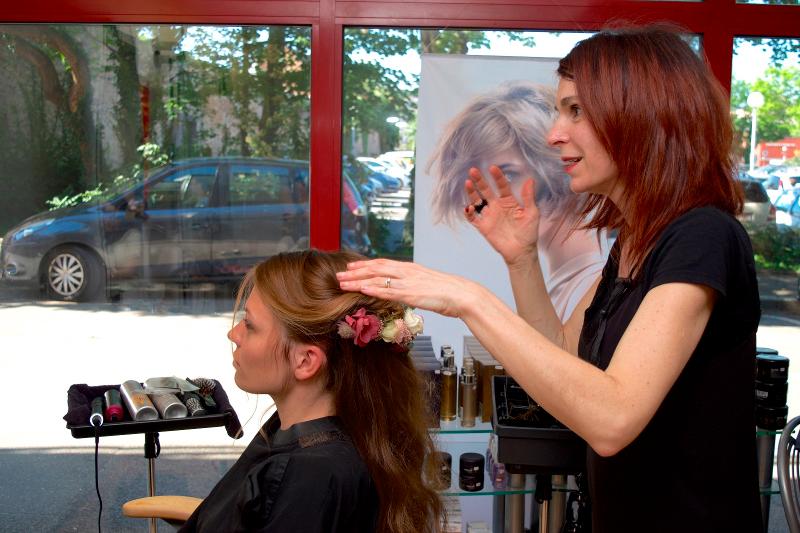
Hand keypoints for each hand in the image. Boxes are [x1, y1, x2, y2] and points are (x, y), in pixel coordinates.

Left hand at [336, 258, 481, 317]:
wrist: (463, 294)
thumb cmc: (448, 292)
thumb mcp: (427, 285)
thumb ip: (414, 285)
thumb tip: (405, 289)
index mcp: (410, 268)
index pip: (383, 263)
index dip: (365, 265)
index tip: (351, 266)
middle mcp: (406, 272)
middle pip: (375, 269)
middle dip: (355, 271)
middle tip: (338, 274)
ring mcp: (408, 282)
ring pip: (377, 279)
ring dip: (357, 280)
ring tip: (342, 283)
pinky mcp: (411, 294)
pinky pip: (388, 291)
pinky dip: (373, 289)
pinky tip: (361, 289)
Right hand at [464, 165, 539, 267]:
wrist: (521, 252)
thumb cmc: (529, 233)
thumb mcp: (532, 213)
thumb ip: (528, 197)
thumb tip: (530, 180)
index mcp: (509, 201)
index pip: (502, 186)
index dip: (497, 177)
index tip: (492, 168)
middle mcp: (497, 206)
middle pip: (486, 190)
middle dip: (480, 180)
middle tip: (473, 170)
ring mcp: (489, 216)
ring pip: (477, 201)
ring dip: (472, 193)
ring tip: (467, 183)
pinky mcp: (483, 226)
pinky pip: (473, 218)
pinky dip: (469, 212)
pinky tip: (468, 207)